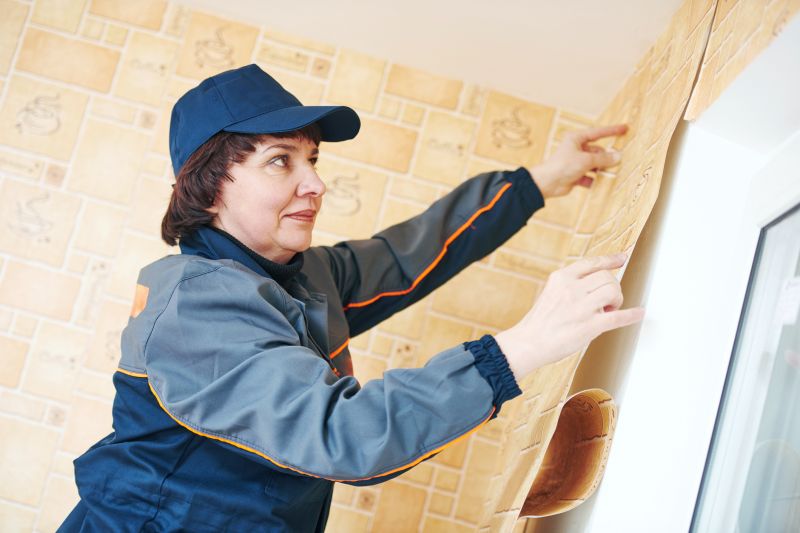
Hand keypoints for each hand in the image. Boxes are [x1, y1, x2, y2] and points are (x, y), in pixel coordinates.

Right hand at [495, 253, 644, 381]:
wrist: (529, 343)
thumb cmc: (540, 321)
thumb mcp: (551, 292)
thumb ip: (571, 285)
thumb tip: (597, 284)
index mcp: (561, 278)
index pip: (592, 262)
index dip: (610, 259)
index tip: (622, 258)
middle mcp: (571, 288)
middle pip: (606, 277)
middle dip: (613, 287)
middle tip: (608, 301)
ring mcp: (581, 307)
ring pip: (613, 291)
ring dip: (617, 300)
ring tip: (608, 310)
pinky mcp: (589, 326)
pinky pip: (618, 317)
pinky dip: (632, 315)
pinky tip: (639, 313)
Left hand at [530, 124, 628, 198]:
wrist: (547, 183)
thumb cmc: (563, 165)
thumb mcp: (586, 160)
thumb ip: (603, 159)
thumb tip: (618, 156)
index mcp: (576, 139)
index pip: (598, 133)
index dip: (612, 131)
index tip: (625, 128)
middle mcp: (576, 149)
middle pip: (597, 152)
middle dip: (606, 158)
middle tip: (618, 162)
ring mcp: (575, 163)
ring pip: (594, 165)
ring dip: (601, 170)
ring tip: (610, 174)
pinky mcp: (575, 175)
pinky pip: (589, 177)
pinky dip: (593, 181)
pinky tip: (599, 184)